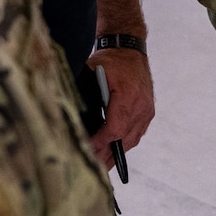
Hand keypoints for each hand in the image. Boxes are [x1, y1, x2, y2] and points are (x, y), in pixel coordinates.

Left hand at [87, 47, 155, 169]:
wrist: (130, 49)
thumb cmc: (110, 59)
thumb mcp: (92, 71)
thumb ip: (83, 93)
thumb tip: (67, 113)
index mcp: (127, 95)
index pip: (114, 129)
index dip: (99, 143)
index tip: (85, 150)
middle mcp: (141, 105)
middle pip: (122, 139)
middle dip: (104, 154)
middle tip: (89, 166)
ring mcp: (146, 111)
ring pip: (130, 140)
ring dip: (115, 154)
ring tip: (100, 166)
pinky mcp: (148, 113)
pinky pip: (136, 135)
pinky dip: (123, 144)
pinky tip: (112, 154)